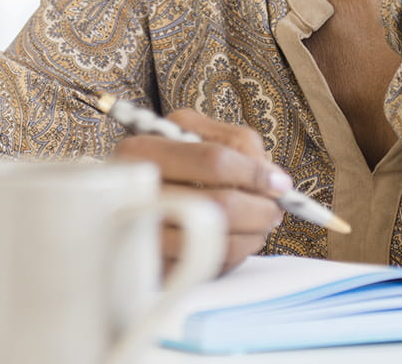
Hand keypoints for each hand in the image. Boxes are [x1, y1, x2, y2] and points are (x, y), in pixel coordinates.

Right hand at [113, 108, 291, 273]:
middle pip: (218, 206)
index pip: (213, 161)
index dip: (255, 173)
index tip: (280, 184)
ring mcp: (140, 236)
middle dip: (260, 210)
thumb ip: (238, 143)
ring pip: (217, 242)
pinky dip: (233, 255)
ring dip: (252, 236)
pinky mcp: (151, 269)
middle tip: (275, 210)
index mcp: (144, 149)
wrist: (121, 195)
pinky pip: (207, 268)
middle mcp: (135, 193)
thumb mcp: (195, 132)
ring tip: (260, 225)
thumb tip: (274, 179)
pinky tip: (236, 239)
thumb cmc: (168, 158)